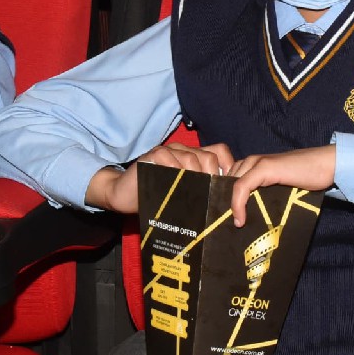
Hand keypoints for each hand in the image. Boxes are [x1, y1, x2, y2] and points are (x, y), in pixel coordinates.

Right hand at [85, 142, 235, 212]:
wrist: (124, 195)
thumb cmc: (156, 198)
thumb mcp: (184, 194)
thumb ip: (200, 191)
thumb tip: (226, 204)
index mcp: (193, 157)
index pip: (219, 152)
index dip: (228, 167)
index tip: (228, 188)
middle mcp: (183, 150)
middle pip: (209, 157)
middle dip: (214, 177)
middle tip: (212, 197)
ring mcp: (168, 151)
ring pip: (192, 157)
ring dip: (197, 177)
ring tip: (197, 195)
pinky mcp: (153, 155)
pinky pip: (168, 156)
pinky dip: (174, 169)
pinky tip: (175, 183)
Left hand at [228, 146, 335, 226]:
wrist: (326, 165)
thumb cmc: (308, 178)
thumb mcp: (281, 188)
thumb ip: (267, 194)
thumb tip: (255, 216)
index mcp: (255, 164)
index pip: (230, 180)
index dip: (227, 199)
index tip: (230, 219)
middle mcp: (253, 161)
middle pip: (227, 182)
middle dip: (225, 202)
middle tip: (229, 224)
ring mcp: (258, 163)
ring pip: (232, 184)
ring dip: (230, 205)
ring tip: (235, 224)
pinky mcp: (264, 168)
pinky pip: (242, 186)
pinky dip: (238, 203)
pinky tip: (240, 219)